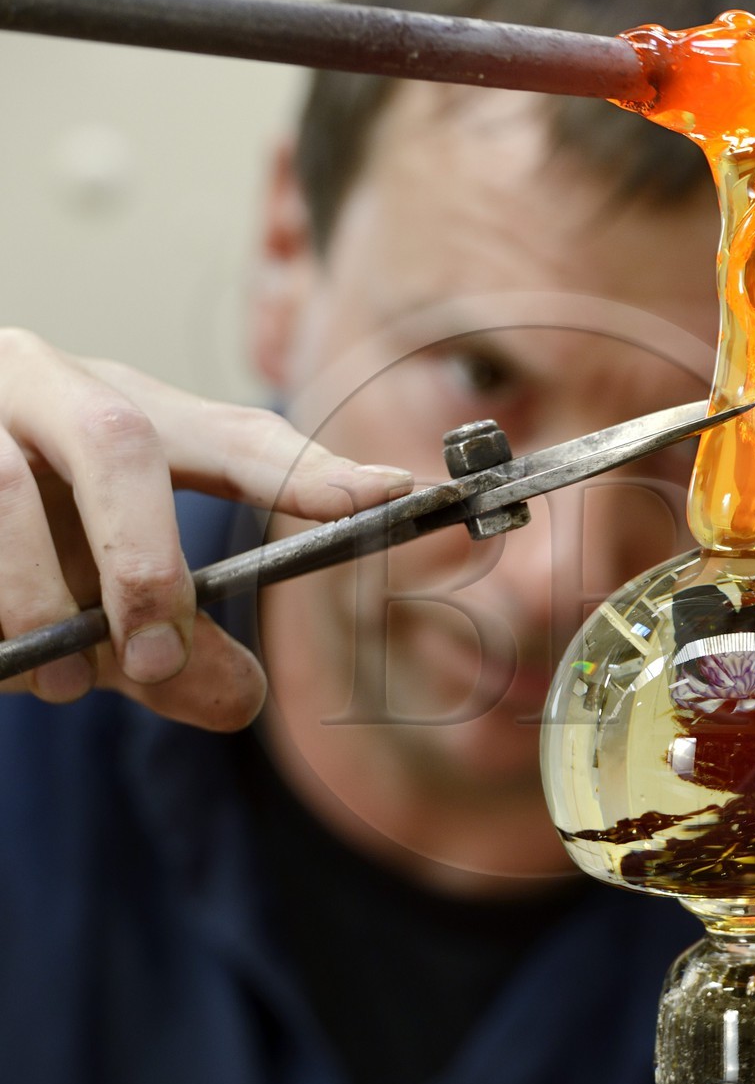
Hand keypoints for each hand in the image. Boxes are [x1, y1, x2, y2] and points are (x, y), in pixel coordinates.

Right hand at [0, 329, 411, 729]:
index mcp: (122, 410)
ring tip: (54, 683)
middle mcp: (47, 384)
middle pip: (117, 442)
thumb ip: (175, 654)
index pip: (234, 434)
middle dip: (144, 562)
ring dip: (34, 600)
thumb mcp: (103, 596)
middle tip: (155, 658)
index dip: (307, 470)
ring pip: (4, 490)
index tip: (386, 497)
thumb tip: (242, 698)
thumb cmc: (21, 548)